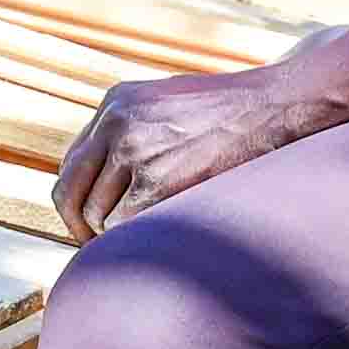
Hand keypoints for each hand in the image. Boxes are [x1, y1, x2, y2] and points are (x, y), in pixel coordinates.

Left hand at [54, 24, 348, 240]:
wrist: (276, 107)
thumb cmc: (232, 113)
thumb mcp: (169, 103)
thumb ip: (132, 131)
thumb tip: (105, 185)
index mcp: (116, 102)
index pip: (72, 163)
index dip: (76, 200)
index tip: (89, 222)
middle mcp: (117, 123)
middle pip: (72, 193)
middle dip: (83, 227)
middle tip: (98, 247)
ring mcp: (135, 151)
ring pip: (98, 216)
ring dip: (115, 235)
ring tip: (146, 238)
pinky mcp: (158, 180)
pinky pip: (126, 226)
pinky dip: (138, 238)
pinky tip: (161, 236)